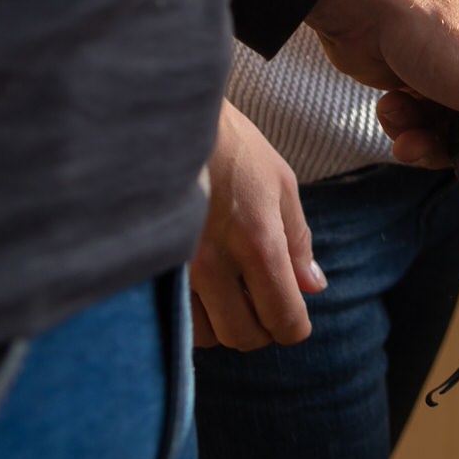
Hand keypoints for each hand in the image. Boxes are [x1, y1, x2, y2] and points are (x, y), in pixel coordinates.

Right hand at [191, 102, 325, 349]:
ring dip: (224, 324)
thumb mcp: (280, 184)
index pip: (282, 318)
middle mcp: (214, 263)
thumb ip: (298, 241)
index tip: (293, 318)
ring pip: (205, 335)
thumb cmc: (232, 147)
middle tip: (262, 304)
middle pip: (243, 336)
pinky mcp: (144, 267)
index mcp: (258, 242)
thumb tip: (313, 286)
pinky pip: (172, 318)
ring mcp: (174, 268)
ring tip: (230, 294)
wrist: (168, 122)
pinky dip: (192, 315)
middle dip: (261, 328)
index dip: (293, 326)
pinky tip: (201, 291)